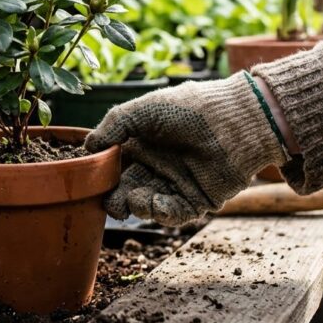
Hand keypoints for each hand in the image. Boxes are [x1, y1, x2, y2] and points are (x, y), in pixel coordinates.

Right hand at [85, 73, 287, 225]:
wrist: (234, 122)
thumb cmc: (188, 108)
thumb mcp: (143, 111)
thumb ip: (113, 126)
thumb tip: (87, 146)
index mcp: (143, 143)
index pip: (115, 165)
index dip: (102, 175)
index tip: (92, 182)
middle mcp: (157, 164)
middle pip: (127, 189)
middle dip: (116, 199)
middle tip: (111, 203)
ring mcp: (176, 183)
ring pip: (146, 204)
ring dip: (137, 205)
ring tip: (135, 198)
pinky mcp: (197, 200)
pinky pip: (173, 214)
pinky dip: (160, 212)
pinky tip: (155, 203)